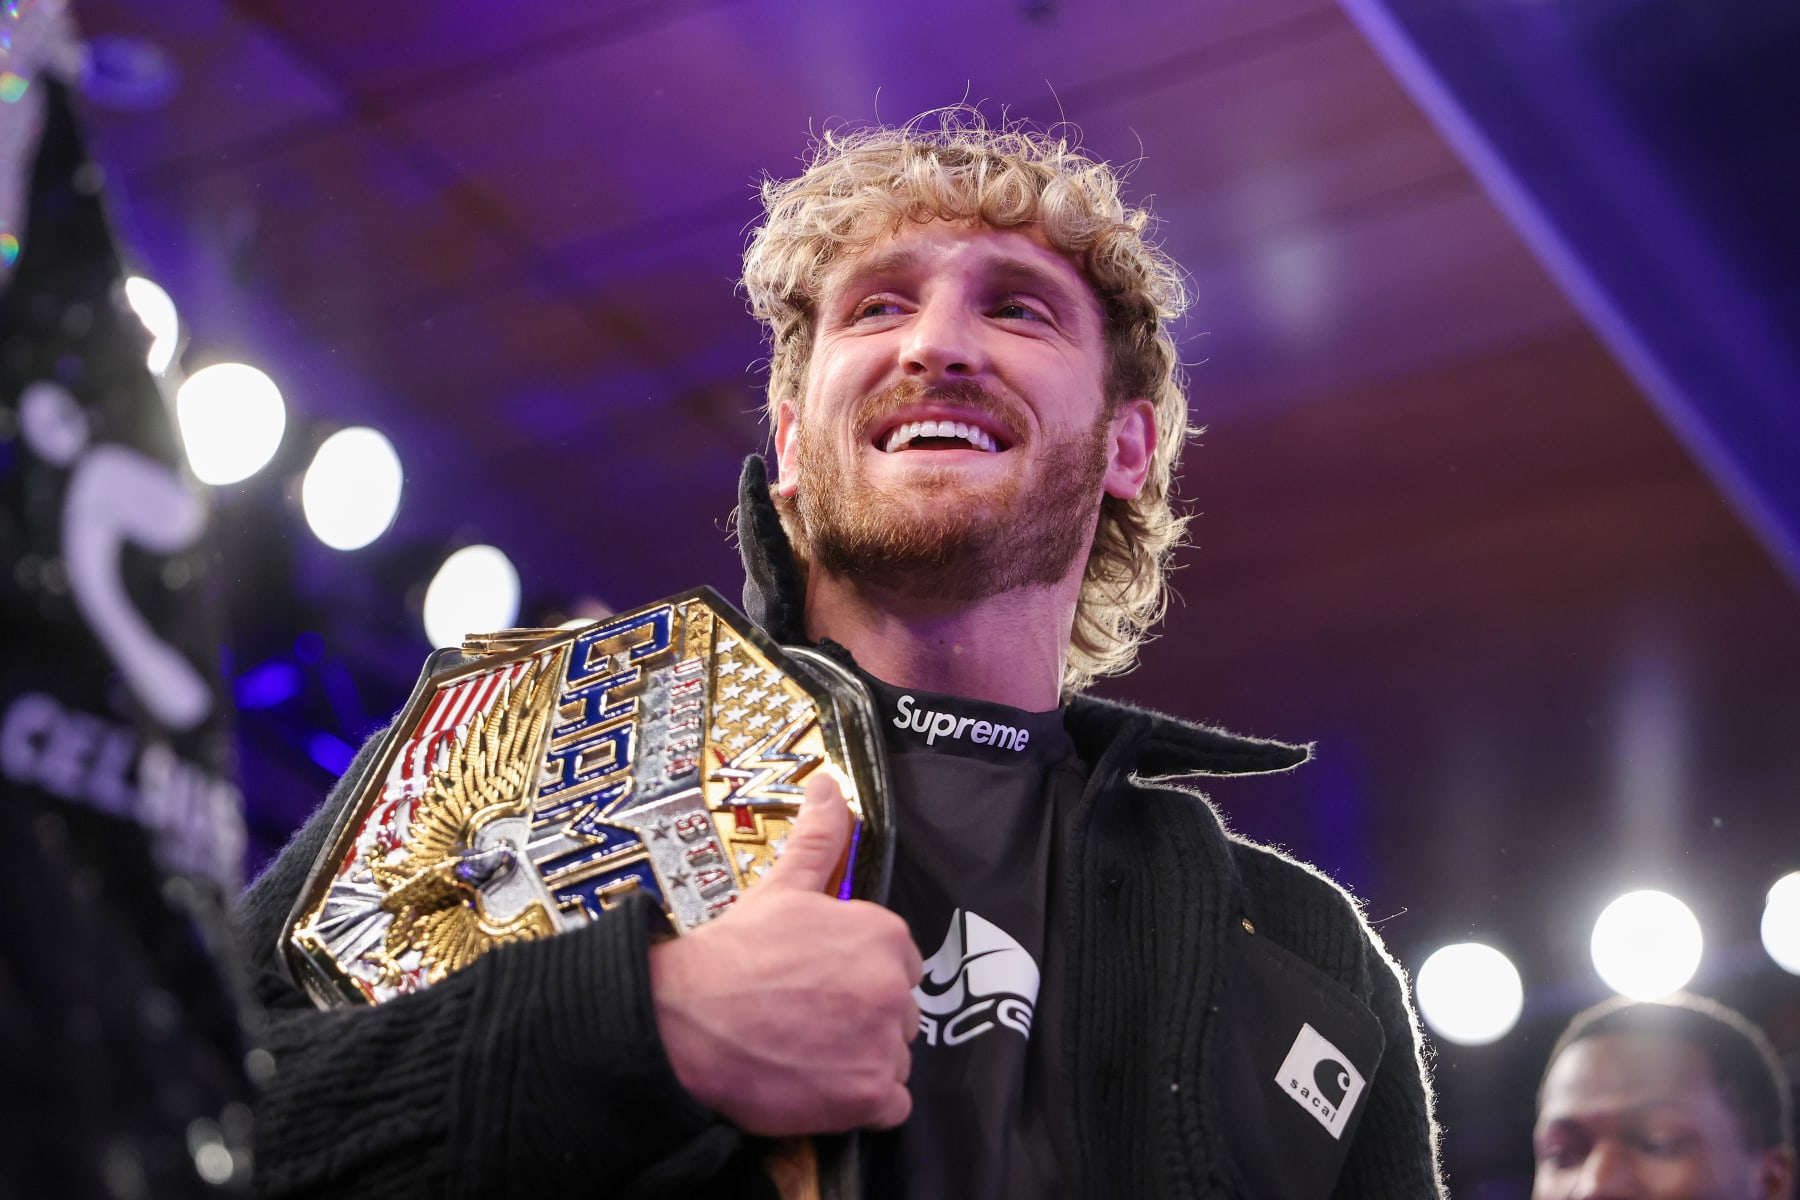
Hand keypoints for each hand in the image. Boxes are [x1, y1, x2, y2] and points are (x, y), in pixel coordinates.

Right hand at [649, 771, 921, 1135]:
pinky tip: (818, 1085)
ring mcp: (883, 1045)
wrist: (682, 1022)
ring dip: (860, 1061)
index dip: (856, 975)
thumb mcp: (780, 888)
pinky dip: (861, 1103)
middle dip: (861, 1017)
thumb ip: (819, 839)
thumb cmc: (730, 955)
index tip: (817, 982)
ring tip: (805, 1050)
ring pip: (894, 1058)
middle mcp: (894, 987)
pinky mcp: (869, 1098)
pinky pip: (891, 1107)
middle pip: (898, 1012)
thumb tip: (829, 785)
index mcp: (883, 934)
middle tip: (805, 1017)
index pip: (896, 963)